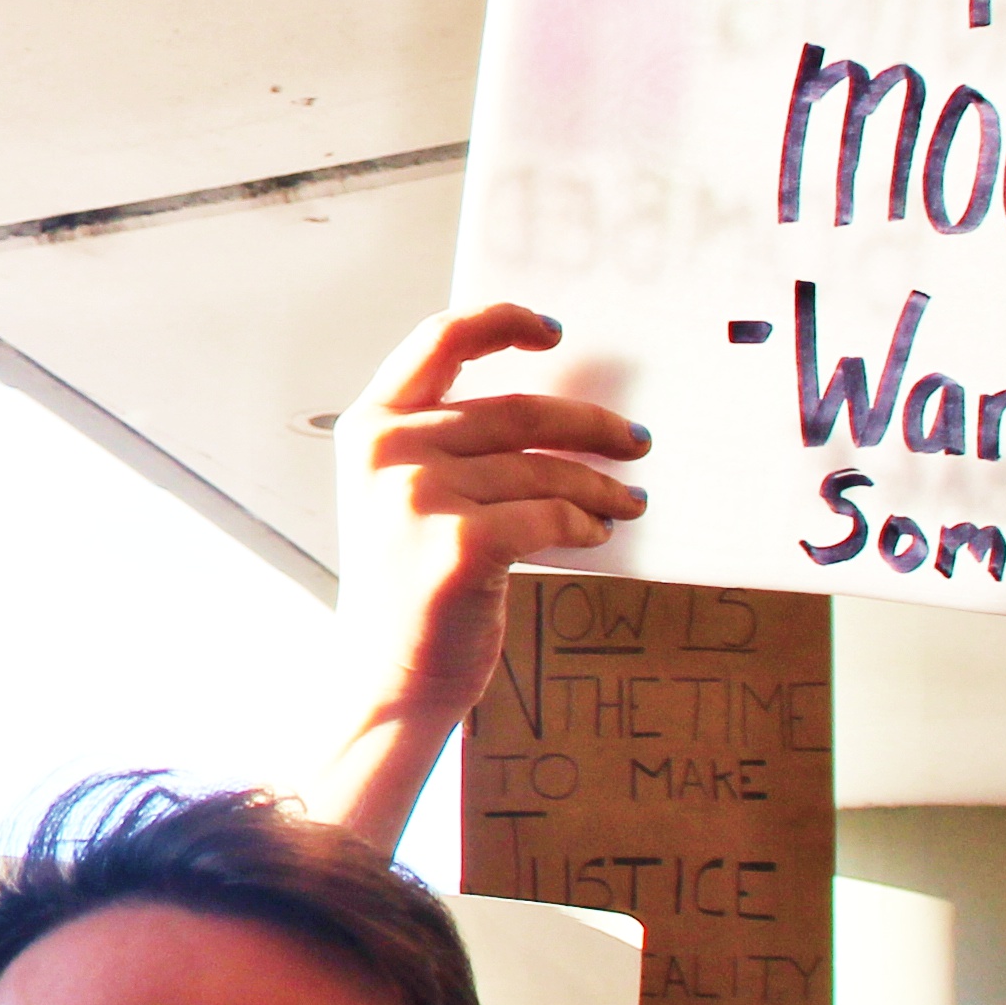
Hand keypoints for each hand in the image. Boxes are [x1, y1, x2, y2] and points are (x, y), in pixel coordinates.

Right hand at [325, 300, 645, 726]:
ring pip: (544, 469)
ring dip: (599, 484)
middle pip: (518, 409)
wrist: (389, 682)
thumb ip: (448, 443)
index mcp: (370, 427)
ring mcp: (421, 497)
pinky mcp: (463, 545)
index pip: (440, 340)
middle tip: (635, 439)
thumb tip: (558, 410)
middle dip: (591, 424)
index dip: (504, 323)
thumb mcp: (401, 497)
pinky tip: (597, 531)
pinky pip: (552, 515)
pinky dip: (586, 522)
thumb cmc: (408, 590)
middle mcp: (389, 452)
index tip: (554, 332)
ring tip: (627, 499)